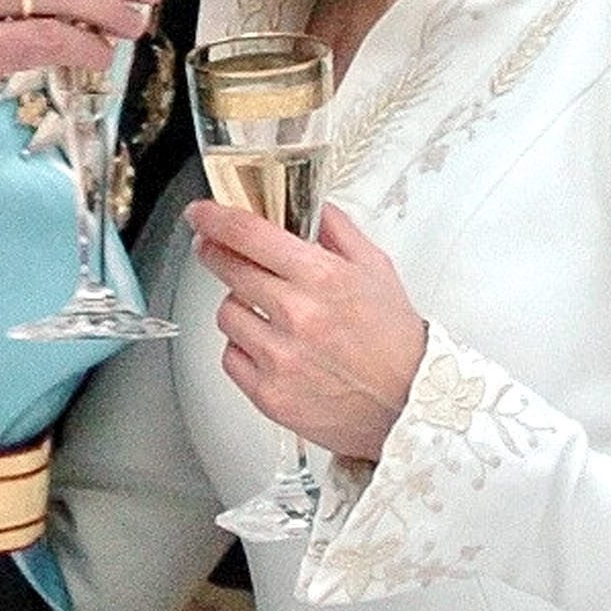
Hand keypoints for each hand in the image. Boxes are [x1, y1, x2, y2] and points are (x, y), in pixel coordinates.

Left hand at [188, 198, 426, 462]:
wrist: (410, 405)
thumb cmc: (396, 341)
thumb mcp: (376, 269)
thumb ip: (337, 230)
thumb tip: (308, 205)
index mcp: (322, 278)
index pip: (249, 234)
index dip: (215, 217)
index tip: (201, 213)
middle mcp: (297, 315)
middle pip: (228, 268)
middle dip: (217, 253)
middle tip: (218, 250)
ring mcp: (280, 357)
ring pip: (226, 312)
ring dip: (239, 305)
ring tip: (267, 312)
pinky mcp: (269, 394)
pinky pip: (230, 356)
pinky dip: (243, 347)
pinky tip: (269, 345)